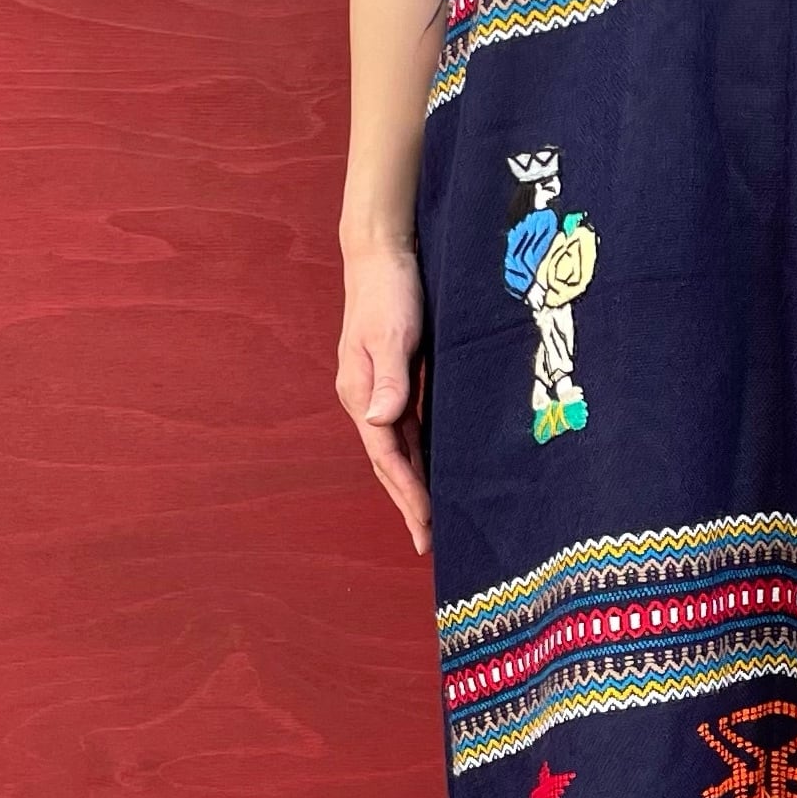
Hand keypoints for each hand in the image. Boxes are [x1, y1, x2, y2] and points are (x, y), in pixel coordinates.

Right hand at [337, 239, 431, 556]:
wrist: (381, 255)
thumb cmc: (389, 291)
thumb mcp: (391, 333)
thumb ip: (388, 376)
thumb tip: (380, 420)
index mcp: (361, 394)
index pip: (387, 457)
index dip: (407, 494)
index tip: (425, 527)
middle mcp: (367, 399)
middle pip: (389, 463)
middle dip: (407, 503)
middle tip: (427, 542)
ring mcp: (380, 391)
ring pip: (399, 450)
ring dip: (413, 485)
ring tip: (431, 519)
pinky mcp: (396, 380)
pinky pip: (408, 430)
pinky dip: (419, 456)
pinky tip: (434, 471)